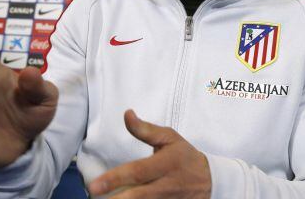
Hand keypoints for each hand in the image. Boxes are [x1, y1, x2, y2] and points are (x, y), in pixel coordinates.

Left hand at [89, 110, 210, 198]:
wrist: (210, 181)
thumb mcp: (170, 138)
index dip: (115, 179)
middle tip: (94, 197)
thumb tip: (127, 114)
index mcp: (165, 164)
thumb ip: (146, 130)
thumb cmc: (184, 157)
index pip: (137, 172)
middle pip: (138, 196)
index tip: (94, 186)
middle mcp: (165, 185)